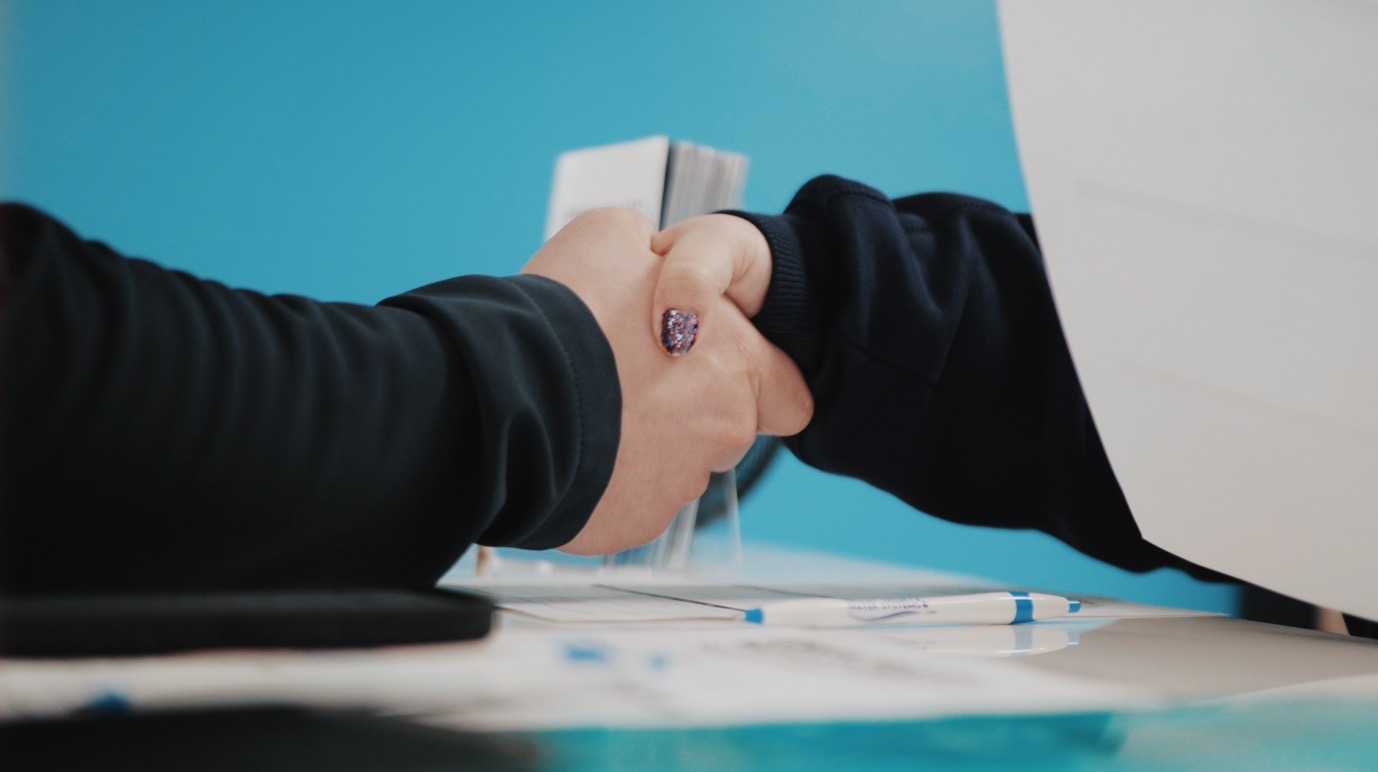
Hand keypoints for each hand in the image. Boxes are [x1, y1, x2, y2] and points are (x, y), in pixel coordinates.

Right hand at [521, 209, 811, 553]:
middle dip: (687, 411)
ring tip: (587, 411)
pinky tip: (569, 447)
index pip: (790, 393)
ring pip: (673, 467)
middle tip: (629, 381)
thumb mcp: (611, 235)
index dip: (755, 379)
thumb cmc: (565, 312)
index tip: (714, 368)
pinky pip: (627, 499)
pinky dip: (605, 478)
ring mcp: (678, 486)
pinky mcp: (633, 523)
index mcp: (739, 365)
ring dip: (641, 442)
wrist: (506, 393)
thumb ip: (655, 256)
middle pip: (725, 430)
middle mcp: (723, 432)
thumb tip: (651, 259)